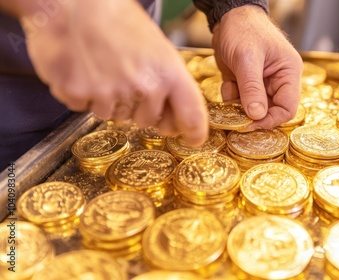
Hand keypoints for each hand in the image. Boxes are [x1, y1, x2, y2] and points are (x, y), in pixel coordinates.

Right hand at [19, 0, 207, 145]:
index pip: (191, 113)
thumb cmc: (115, 18)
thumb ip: (166, 79)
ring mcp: (109, 93)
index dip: (194, 131)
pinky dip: (82, 93)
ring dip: (109, 100)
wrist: (71, 1)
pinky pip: (84, 108)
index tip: (193, 138)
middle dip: (139, 108)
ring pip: (114, 116)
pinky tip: (82, 68)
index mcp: (168, 71)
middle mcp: (142, 86)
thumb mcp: (155, 44)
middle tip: (126, 80)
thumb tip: (172, 113)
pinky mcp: (77, 94)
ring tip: (101, 67)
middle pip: (147, 120)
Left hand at [212, 5, 301, 129]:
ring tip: (231, 89)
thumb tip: (256, 116)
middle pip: (270, 111)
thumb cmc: (244, 30)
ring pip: (254, 108)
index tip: (251, 124)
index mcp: (288, 73)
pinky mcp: (247, 83)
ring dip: (240, 105)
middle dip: (252, 114)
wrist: (228, 17)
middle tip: (236, 115)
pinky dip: (232, 97)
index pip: (287, 108)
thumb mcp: (247, 59)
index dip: (270, 120)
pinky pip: (241, 100)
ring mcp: (262, 83)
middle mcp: (278, 80)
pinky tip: (228, 82)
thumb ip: (252, 88)